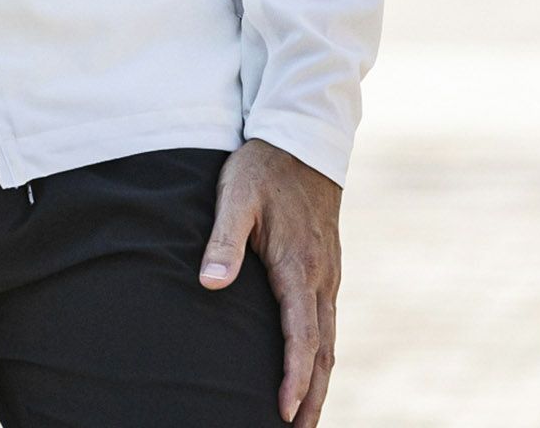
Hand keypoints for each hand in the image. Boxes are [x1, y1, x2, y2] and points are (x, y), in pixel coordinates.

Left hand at [197, 137, 340, 426]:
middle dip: (312, 396)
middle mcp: (320, 276)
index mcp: (298, 266)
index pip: (300, 336)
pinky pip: (328, 323)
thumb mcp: (235, 195)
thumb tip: (210, 284)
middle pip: (322, 351)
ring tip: (305, 417)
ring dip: (319, 381)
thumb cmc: (262, 168)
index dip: (293, 378)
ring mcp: (328, 274)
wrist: (302, 140)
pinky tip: (312, 368)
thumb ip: (223, 240)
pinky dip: (322, 355)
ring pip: (329, 340)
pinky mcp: (327, 268)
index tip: (282, 413)